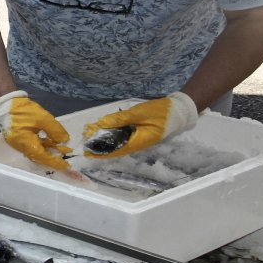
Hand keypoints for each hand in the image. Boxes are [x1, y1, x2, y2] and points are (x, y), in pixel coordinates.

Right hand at [0, 91, 72, 170]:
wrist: (5, 103)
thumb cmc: (23, 110)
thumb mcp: (42, 117)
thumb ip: (54, 130)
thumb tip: (64, 140)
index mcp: (26, 144)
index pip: (44, 157)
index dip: (56, 161)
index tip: (66, 165)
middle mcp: (22, 147)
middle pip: (40, 157)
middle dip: (53, 158)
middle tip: (66, 158)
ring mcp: (20, 144)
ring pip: (37, 152)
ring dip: (49, 151)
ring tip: (61, 149)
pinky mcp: (20, 139)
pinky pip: (33, 146)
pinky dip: (43, 146)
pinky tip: (51, 142)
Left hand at [82, 92, 197, 157]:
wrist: (178, 110)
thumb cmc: (161, 112)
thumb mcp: (140, 113)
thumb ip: (121, 119)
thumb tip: (103, 123)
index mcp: (138, 142)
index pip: (115, 150)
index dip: (100, 152)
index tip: (87, 152)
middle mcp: (136, 143)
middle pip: (114, 147)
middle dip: (99, 145)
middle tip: (84, 140)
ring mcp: (137, 138)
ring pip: (117, 141)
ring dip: (104, 138)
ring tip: (90, 133)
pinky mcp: (138, 132)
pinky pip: (122, 135)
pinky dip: (112, 132)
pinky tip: (104, 127)